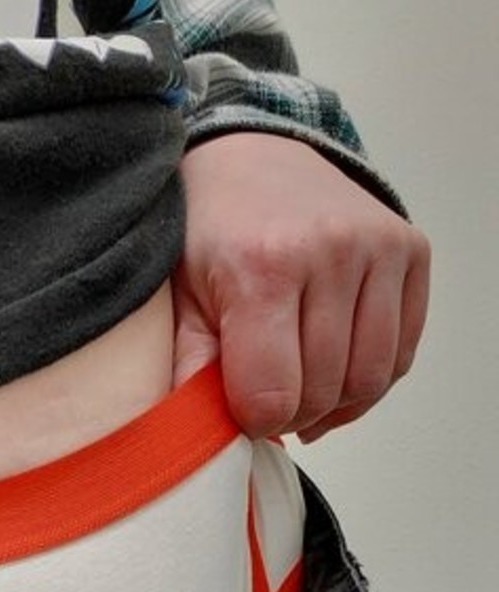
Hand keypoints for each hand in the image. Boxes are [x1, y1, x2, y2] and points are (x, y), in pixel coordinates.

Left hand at [170, 133, 430, 441]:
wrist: (253, 154)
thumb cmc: (212, 229)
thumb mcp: (180, 297)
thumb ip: (190, 367)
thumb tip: (197, 438)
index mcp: (264, 264)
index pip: (273, 394)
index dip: (255, 421)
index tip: (242, 412)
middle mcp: (330, 251)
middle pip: (323, 391)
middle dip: (293, 414)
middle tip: (269, 404)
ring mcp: (377, 248)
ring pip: (369, 378)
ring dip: (335, 405)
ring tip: (303, 395)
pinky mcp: (410, 250)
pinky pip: (401, 352)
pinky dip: (370, 380)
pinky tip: (336, 374)